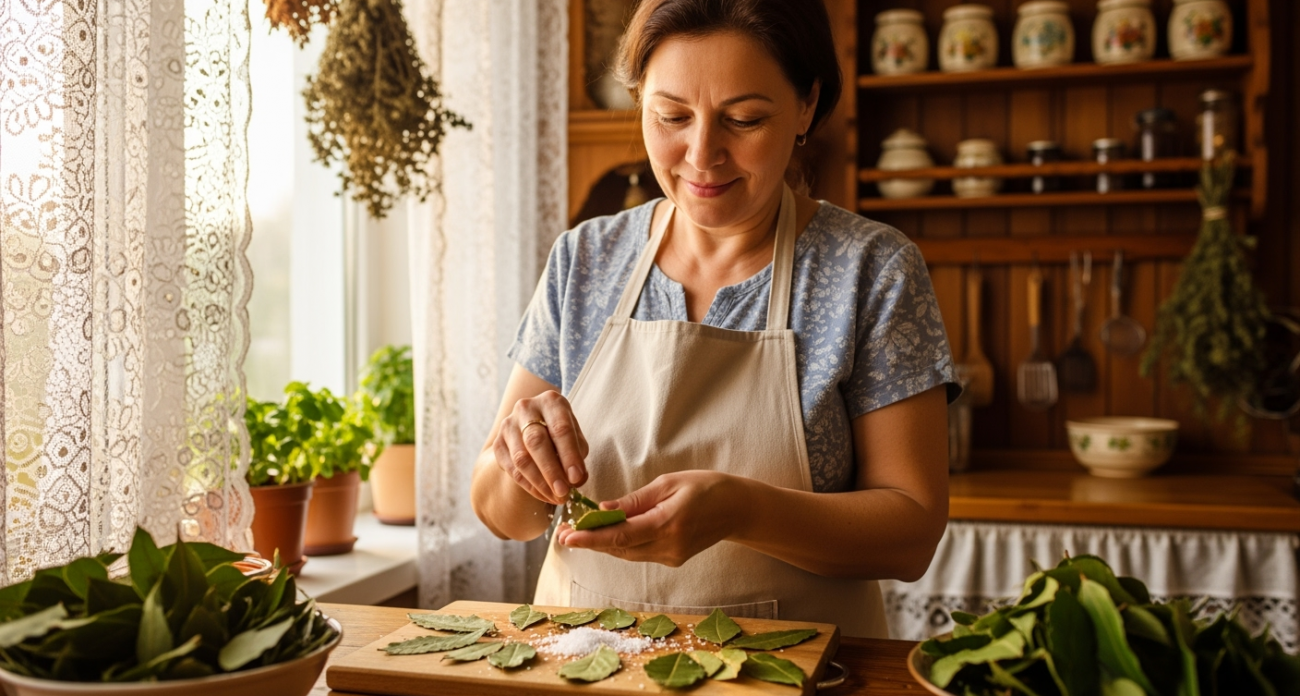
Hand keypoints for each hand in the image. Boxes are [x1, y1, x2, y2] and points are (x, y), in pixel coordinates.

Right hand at [493, 390, 589, 504]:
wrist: (533, 425)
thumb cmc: (561, 432)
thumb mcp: (575, 437)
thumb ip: (578, 455)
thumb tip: (577, 480)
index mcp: (551, 401)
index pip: (560, 428)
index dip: (569, 455)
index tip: (577, 478)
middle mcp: (526, 408)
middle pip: (536, 442)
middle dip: (551, 471)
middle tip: (564, 493)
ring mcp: (508, 425)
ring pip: (521, 458)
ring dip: (540, 483)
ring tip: (557, 498)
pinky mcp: (498, 443)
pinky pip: (512, 469)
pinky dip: (530, 486)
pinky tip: (544, 495)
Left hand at [556, 471, 747, 566]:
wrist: (739, 509)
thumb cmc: (707, 488)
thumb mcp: (670, 483)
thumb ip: (635, 500)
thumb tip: (604, 508)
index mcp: (669, 524)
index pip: (622, 535)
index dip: (592, 538)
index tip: (568, 537)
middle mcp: (669, 546)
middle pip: (620, 548)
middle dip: (590, 541)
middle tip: (562, 533)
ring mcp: (672, 557)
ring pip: (627, 553)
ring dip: (602, 544)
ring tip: (577, 532)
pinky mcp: (673, 559)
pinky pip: (639, 553)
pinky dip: (620, 544)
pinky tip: (606, 534)